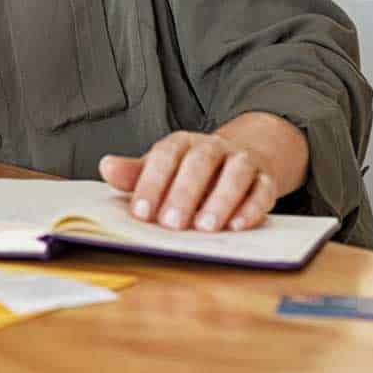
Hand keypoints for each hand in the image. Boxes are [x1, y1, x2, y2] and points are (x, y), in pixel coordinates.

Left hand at [98, 114, 307, 232]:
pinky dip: (252, 208)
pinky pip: (262, 190)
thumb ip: (135, 173)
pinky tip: (238, 226)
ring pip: (234, 174)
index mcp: (182, 143)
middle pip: (199, 163)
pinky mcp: (266, 179)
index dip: (151, 184)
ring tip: (206, 228)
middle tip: (171, 225)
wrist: (242, 159)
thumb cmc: (191, 172)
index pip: (164, 157)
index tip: (141, 213)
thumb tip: (106, 167)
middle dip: (184, 194)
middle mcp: (213, 147)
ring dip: (220, 200)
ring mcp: (242, 161)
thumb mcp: (161, 169)